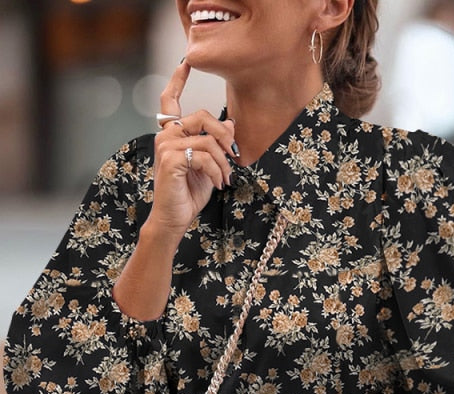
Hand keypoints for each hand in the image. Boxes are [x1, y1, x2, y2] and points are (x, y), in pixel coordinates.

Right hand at [147, 61, 238, 243]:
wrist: (175, 217)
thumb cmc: (189, 192)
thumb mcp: (209, 165)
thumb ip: (216, 145)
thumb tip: (232, 125)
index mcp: (172, 134)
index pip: (170, 100)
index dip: (177, 80)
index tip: (186, 62)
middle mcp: (165, 135)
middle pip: (203, 117)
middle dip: (225, 136)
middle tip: (234, 156)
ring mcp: (165, 146)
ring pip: (207, 139)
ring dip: (224, 161)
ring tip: (225, 177)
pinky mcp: (170, 160)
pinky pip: (204, 155)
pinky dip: (217, 170)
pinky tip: (218, 183)